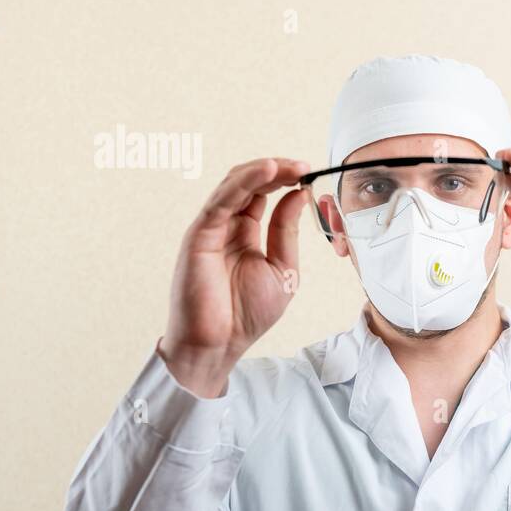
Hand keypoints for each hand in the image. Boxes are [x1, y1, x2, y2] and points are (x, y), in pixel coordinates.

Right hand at [159, 158, 310, 396]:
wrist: (219, 344)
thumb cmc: (246, 314)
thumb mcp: (282, 268)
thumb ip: (287, 231)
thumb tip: (298, 195)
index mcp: (245, 234)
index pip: (263, 195)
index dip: (285, 180)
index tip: (310, 174)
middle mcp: (226, 226)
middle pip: (250, 184)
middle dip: (278, 170)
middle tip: (304, 166)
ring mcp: (212, 228)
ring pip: (235, 185)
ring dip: (264, 170)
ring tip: (292, 166)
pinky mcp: (200, 235)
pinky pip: (223, 200)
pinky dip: (245, 182)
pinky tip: (267, 171)